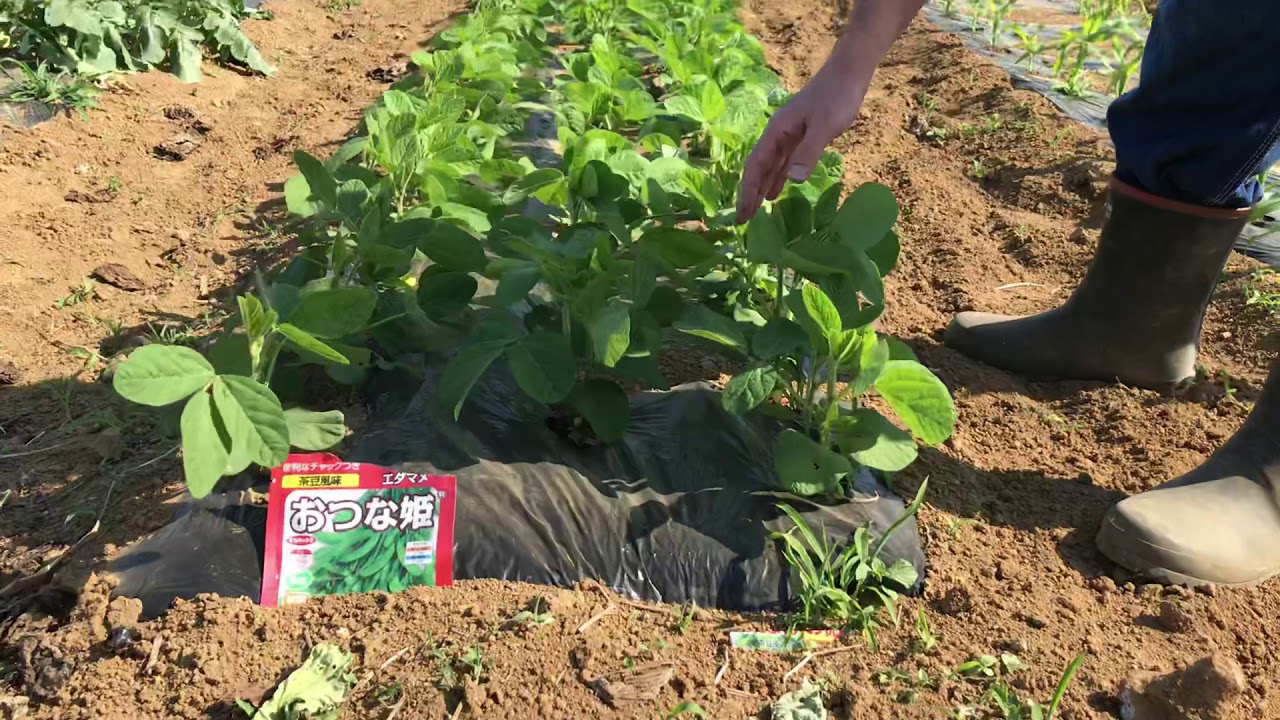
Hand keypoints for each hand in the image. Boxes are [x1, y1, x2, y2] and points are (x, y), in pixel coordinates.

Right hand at [735, 67, 868, 222]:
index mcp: (776, 132)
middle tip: (742, 220)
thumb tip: (793, 180)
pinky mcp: (801, 137)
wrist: (847, 75)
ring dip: (761, 188)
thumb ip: (809, 151)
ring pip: (770, 167)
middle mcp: (778, 135)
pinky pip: (783, 162)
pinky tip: (775, 192)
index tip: (742, 213)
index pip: (756, 165)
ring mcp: (789, 136)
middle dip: (749, 193)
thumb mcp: (824, 125)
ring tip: (754, 211)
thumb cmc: (836, 98)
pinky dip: (777, 178)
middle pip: (758, 168)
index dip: (748, 190)